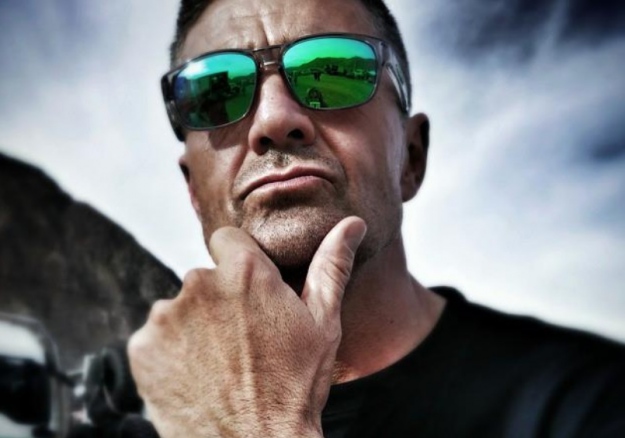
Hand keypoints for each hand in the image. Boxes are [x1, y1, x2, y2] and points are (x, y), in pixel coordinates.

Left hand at [128, 217, 365, 437]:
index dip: (240, 265)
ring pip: (178, 308)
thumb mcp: (324, 324)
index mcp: (244, 271)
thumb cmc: (295, 387)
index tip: (250, 294)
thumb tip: (352, 225)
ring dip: (193, 326)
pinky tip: (194, 375)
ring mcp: (166, 316)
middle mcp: (199, 283)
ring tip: (219, 362)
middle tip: (242, 339)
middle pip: (204, 277)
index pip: (228, 240)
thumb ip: (331, 265)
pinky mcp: (142, 348)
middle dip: (219, 299)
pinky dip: (169, 352)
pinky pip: (155, 337)